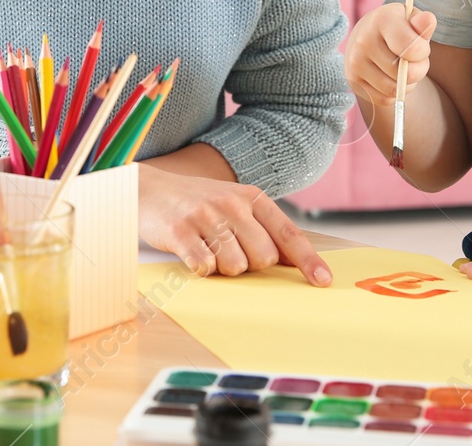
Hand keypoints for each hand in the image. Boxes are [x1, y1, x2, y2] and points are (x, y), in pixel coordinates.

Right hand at [137, 165, 332, 286]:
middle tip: (229, 250)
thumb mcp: (234, 205)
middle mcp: (231, 203)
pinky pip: (205, 268)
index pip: (288, 233)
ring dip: (223, 268)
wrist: (148, 189)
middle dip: (251, 265)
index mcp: (251, 197)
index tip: (323, 282)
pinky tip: (192, 252)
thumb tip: (297, 263)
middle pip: (264, 258)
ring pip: (235, 267)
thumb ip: (264, 230)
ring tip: (208, 248)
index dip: (309, 260)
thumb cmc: (198, 203)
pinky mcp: (180, 232)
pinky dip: (201, 269)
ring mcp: (205, 216)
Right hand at [343, 3, 437, 118]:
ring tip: (403, 70)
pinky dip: (393, 94)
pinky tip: (391, 78)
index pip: (411, 47)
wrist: (366, 35)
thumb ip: (423, 23)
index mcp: (381, 19)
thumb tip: (428, 20)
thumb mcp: (411, 19)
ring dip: (407, 84)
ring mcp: (355, 62)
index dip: (423, 53)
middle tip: (414, 61)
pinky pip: (384, 99)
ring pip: (394, 89)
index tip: (420, 46)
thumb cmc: (397, 28)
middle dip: (418, 70)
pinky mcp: (353, 80)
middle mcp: (364, 40)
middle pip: (406, 72)